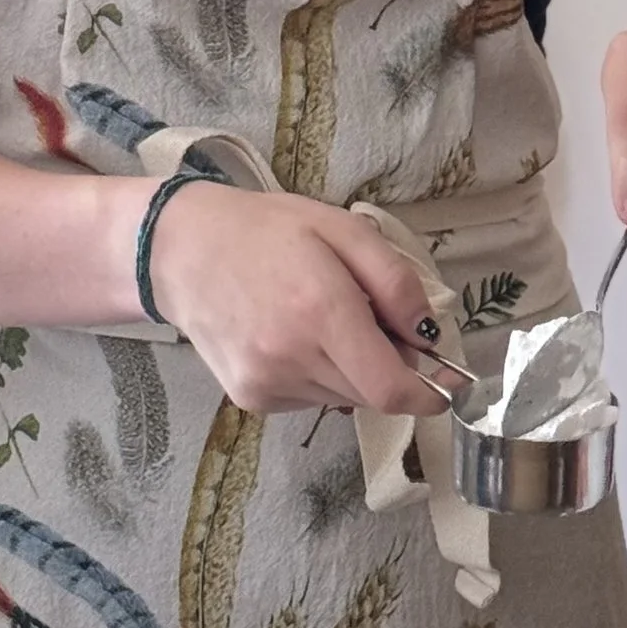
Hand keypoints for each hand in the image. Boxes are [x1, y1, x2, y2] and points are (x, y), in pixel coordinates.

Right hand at [142, 182, 442, 415]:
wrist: (180, 250)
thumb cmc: (268, 231)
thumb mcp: (343, 229)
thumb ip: (395, 282)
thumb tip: (429, 335)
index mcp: (321, 313)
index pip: (389, 388)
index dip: (427, 395)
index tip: (446, 387)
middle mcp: (292, 358)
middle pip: (370, 394)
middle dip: (389, 367)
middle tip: (373, 322)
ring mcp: (266, 384)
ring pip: (342, 397)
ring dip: (352, 370)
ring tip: (322, 320)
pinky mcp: (249, 398)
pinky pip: (309, 397)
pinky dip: (319, 374)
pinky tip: (294, 336)